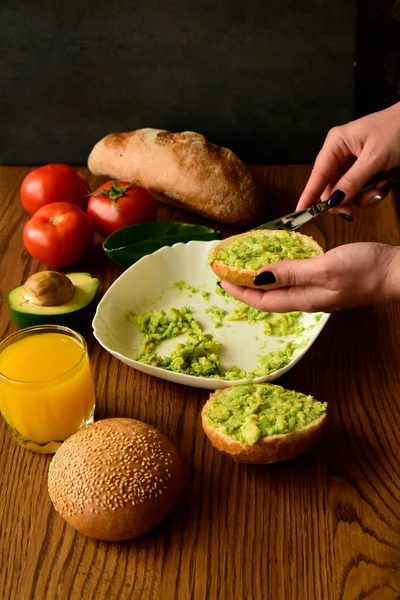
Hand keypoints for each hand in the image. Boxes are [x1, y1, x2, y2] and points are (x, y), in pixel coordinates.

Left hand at [219, 243, 399, 312]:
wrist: (396, 273)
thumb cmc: (365, 271)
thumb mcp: (324, 269)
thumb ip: (291, 272)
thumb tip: (258, 277)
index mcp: (304, 298)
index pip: (263, 300)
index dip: (240, 291)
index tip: (221, 280)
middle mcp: (307, 298)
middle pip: (268, 297)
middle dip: (245, 287)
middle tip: (227, 273)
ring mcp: (318, 291)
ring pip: (280, 288)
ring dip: (260, 279)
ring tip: (245, 268)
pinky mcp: (327, 281)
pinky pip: (294, 279)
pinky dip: (280, 271)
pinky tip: (278, 262)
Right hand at [297, 102, 399, 218]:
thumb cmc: (398, 130)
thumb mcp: (375, 157)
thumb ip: (353, 181)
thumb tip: (333, 201)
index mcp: (336, 143)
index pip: (317, 175)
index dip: (308, 195)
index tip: (299, 213)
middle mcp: (340, 153)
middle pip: (331, 187)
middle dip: (344, 200)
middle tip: (352, 212)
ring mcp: (352, 161)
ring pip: (346, 191)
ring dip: (361, 197)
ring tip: (379, 190)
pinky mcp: (364, 169)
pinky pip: (359, 189)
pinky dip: (370, 192)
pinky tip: (383, 185)